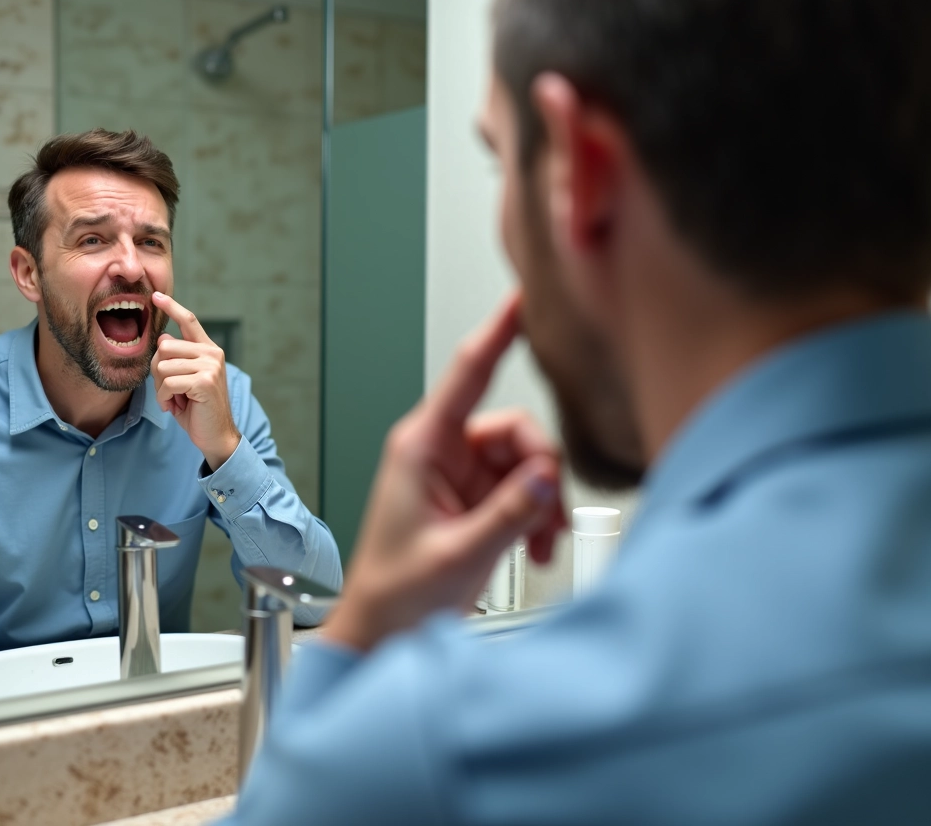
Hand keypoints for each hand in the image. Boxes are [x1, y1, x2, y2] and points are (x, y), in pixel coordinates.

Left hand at [150, 291, 241, 470]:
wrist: (216, 436)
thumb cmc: (197, 409)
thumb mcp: (183, 380)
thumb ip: (175, 360)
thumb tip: (162, 340)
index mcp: (208, 350)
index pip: (188, 321)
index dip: (171, 307)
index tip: (156, 296)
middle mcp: (212, 354)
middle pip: (165, 346)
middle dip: (157, 372)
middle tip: (167, 391)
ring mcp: (210, 366)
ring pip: (164, 366)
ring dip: (160, 388)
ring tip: (173, 401)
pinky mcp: (205, 381)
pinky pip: (168, 383)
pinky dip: (165, 398)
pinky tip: (175, 407)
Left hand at [323, 291, 565, 652]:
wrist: (384, 633)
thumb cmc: (395, 592)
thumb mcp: (458, 554)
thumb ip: (508, 514)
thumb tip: (547, 478)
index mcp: (422, 447)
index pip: (468, 373)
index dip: (499, 331)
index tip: (524, 297)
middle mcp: (442, 452)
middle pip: (516, 430)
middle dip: (541, 471)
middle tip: (545, 514)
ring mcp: (462, 476)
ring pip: (527, 462)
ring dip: (542, 503)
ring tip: (536, 545)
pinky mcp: (477, 499)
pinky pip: (525, 489)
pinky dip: (537, 518)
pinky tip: (532, 550)